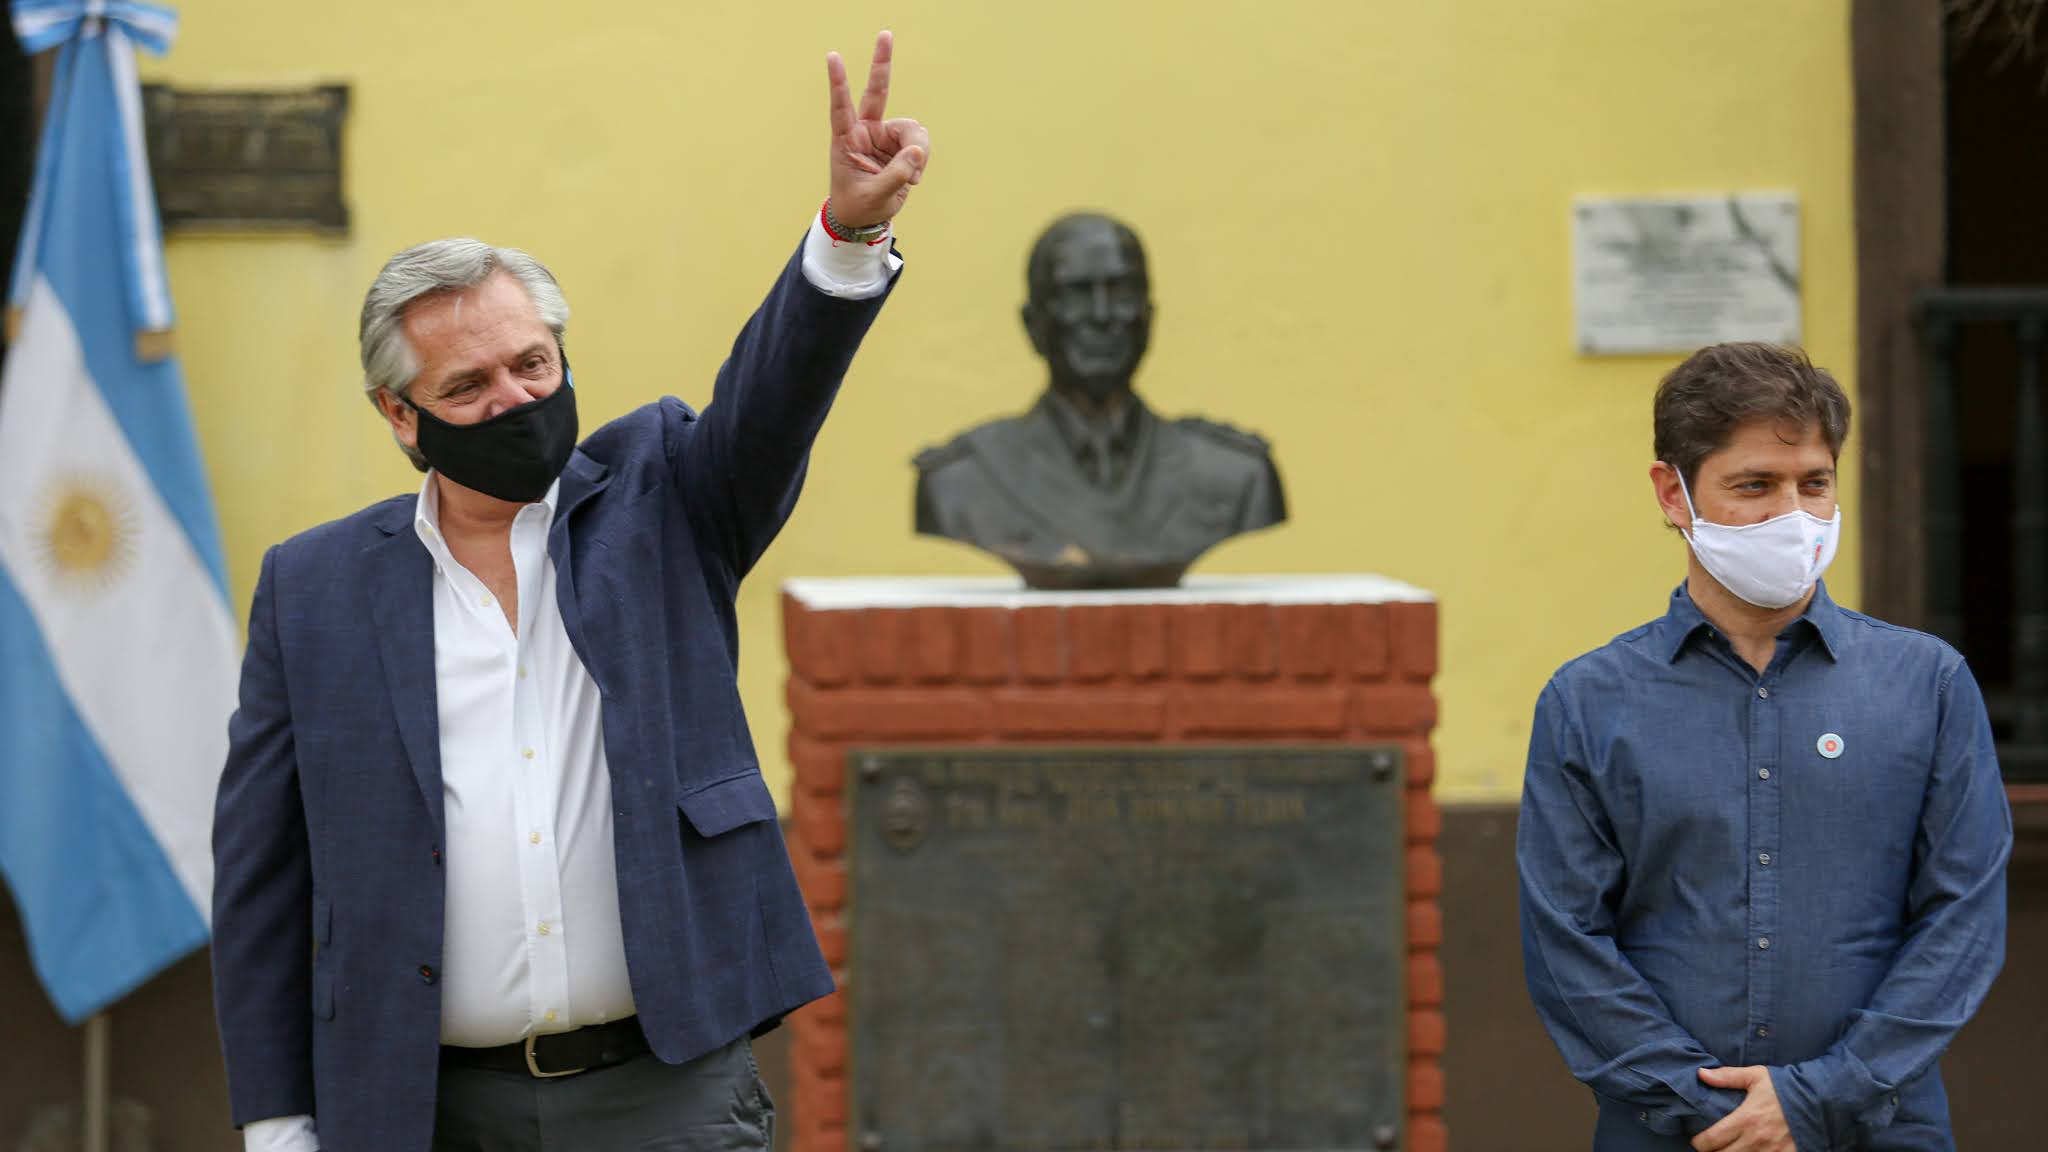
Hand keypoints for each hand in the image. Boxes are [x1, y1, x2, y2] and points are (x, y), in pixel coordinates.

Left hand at [825, 31, 929, 228]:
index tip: (832, 56)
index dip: (838, 82)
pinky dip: (922, 158)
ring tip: (912, 176)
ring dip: (919, 150)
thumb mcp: (874, 196)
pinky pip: (921, 142)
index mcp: (846, 140)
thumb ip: (896, 175)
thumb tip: (917, 151)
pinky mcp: (902, 144)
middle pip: (877, 91)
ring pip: (912, 128)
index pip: (840, 107)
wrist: (866, 218)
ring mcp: (885, 135)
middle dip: (882, 63)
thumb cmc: (859, 205)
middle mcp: (865, 131)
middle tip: (885, 34)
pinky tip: (914, 176)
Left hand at [1692, 1066, 1795, 1151]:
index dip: (1699, 1142)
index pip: (1711, 1140)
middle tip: (1712, 1147)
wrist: (1820, 1101)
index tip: (1698, 1139)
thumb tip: (1702, 1073)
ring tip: (1728, 1150)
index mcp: (1746, 1119)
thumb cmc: (1786, 1088)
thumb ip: (1727, 1076)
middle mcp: (1756, 1140)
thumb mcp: (1757, 1076)